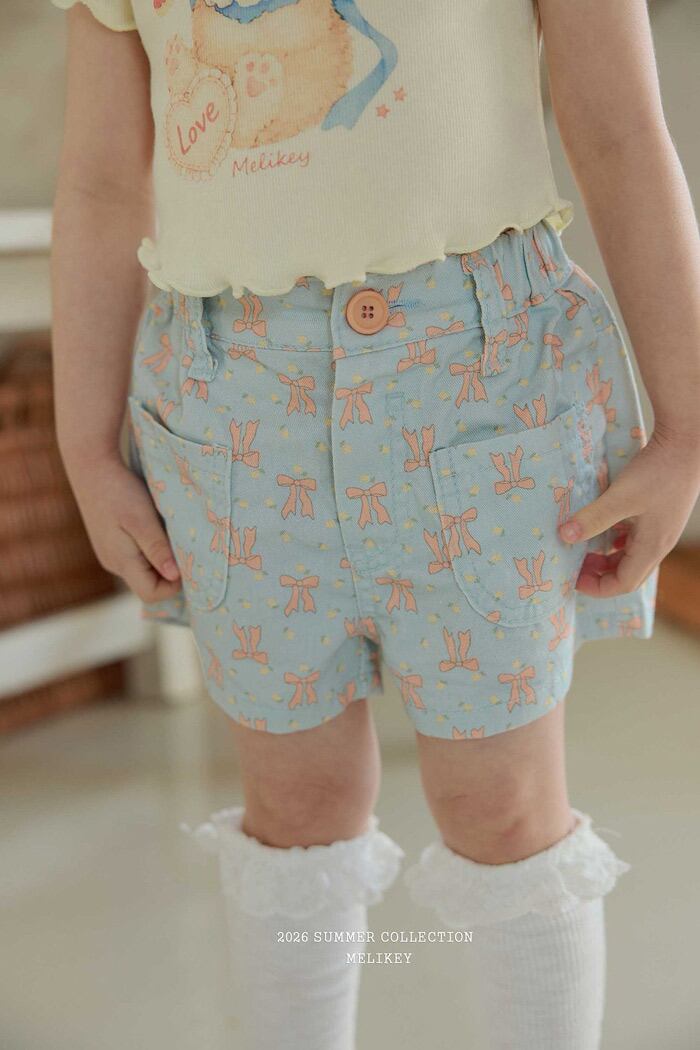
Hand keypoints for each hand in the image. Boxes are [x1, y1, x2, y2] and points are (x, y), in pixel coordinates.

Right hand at [65, 452, 181, 602]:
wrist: (91, 466)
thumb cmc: (119, 491)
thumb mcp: (142, 519)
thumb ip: (157, 548)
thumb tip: (175, 577)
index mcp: (122, 562)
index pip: (152, 594)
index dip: (174, 585)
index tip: (189, 561)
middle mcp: (114, 564)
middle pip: (150, 584)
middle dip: (171, 572)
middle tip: (186, 547)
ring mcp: (111, 554)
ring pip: (145, 570)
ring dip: (163, 558)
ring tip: (172, 534)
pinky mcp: (112, 543)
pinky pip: (138, 557)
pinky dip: (152, 548)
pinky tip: (158, 528)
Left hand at [558, 427, 699, 597]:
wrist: (686, 442)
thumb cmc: (657, 471)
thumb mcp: (620, 497)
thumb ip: (592, 518)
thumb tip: (564, 537)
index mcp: (652, 547)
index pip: (624, 583)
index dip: (596, 587)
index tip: (572, 577)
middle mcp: (659, 544)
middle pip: (628, 573)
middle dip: (599, 574)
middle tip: (574, 564)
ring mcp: (661, 529)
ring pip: (631, 556)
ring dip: (607, 558)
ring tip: (583, 549)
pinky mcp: (659, 514)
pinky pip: (635, 539)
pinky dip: (616, 541)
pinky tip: (603, 528)